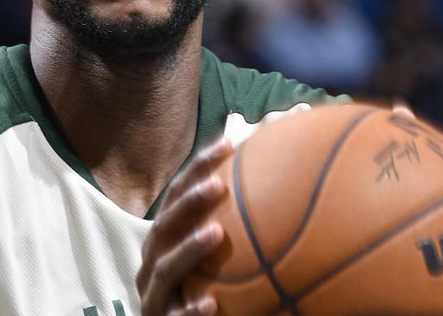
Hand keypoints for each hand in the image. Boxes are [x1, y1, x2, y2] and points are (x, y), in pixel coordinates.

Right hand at [137, 138, 233, 315]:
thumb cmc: (200, 286)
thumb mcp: (213, 255)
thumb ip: (235, 225)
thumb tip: (289, 183)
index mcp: (164, 238)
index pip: (177, 194)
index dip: (198, 168)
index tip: (228, 144)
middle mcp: (153, 261)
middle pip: (165, 225)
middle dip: (189, 202)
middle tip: (219, 185)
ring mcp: (153, 294)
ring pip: (165, 268)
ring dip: (189, 249)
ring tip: (215, 233)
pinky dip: (190, 310)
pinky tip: (211, 304)